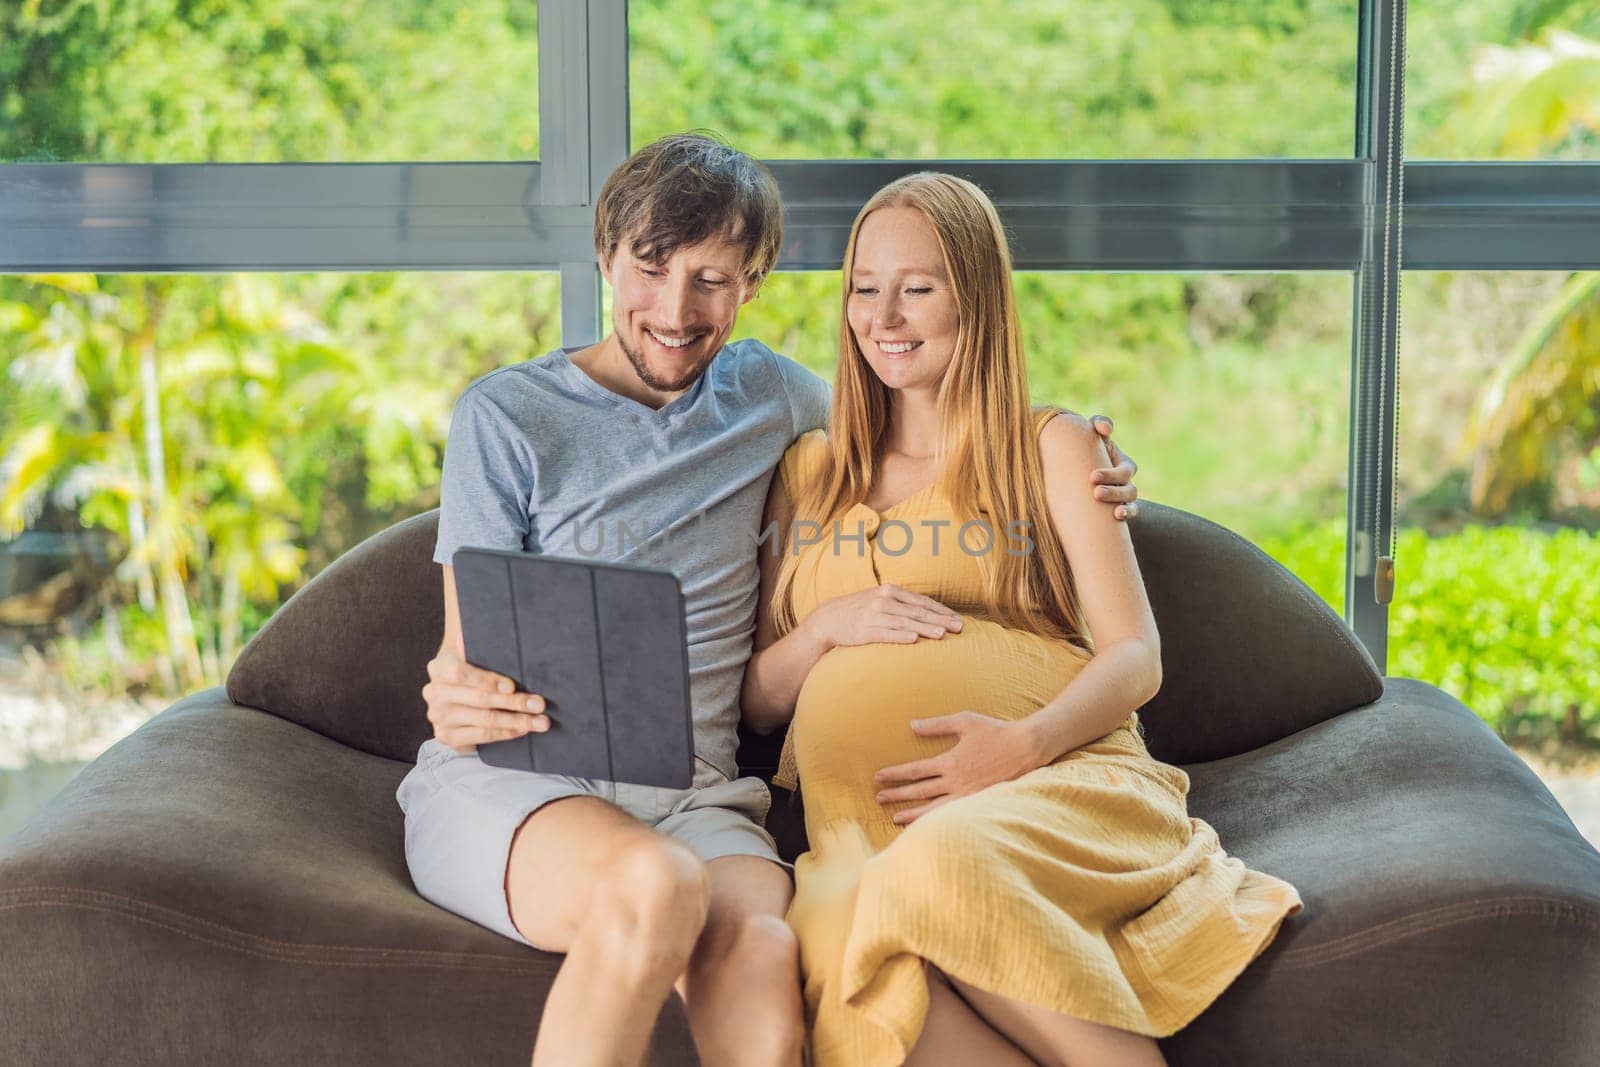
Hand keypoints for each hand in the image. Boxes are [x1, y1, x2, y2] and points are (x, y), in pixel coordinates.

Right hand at [423, 645, 549, 754]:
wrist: (453, 699)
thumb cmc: (471, 670)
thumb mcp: (471, 654)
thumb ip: (475, 645)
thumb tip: (472, 635)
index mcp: (439, 667)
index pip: (459, 673)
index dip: (486, 680)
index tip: (512, 686)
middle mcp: (435, 693)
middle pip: (480, 699)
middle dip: (514, 702)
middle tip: (540, 704)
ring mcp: (439, 717)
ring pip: (485, 720)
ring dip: (517, 721)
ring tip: (541, 721)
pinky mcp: (447, 736)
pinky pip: (482, 736)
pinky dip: (506, 732)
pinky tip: (523, 729)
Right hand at [801, 583, 963, 650]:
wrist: (828, 619)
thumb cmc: (860, 611)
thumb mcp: (881, 600)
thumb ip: (903, 604)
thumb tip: (930, 613)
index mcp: (890, 590)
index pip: (922, 601)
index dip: (942, 611)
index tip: (958, 620)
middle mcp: (883, 600)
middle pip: (917, 611)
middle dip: (940, 620)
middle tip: (959, 628)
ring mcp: (873, 615)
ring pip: (905, 622)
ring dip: (925, 628)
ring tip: (942, 635)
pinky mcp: (864, 630)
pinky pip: (885, 633)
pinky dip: (900, 636)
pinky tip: (913, 639)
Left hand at [874, 711, 1041, 824]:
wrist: (1026, 748)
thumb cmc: (996, 732)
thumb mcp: (964, 721)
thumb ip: (936, 725)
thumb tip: (911, 725)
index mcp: (950, 761)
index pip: (915, 771)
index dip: (895, 774)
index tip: (879, 777)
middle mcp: (956, 781)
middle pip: (920, 791)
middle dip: (897, 794)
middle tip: (878, 798)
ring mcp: (967, 794)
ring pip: (934, 808)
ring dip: (913, 813)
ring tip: (895, 818)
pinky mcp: (978, 801)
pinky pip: (952, 813)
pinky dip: (936, 819)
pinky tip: (926, 824)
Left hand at [1089, 414, 1138, 521]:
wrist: (1078, 470)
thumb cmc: (1086, 449)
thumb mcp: (1092, 435)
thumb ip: (1099, 424)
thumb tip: (1106, 429)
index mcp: (1123, 464)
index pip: (1126, 470)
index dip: (1112, 474)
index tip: (1092, 477)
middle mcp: (1127, 481)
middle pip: (1128, 487)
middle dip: (1112, 490)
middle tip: (1094, 491)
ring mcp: (1124, 496)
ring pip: (1131, 499)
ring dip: (1117, 500)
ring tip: (1100, 500)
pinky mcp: (1120, 507)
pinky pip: (1132, 512)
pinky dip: (1127, 513)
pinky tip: (1117, 516)